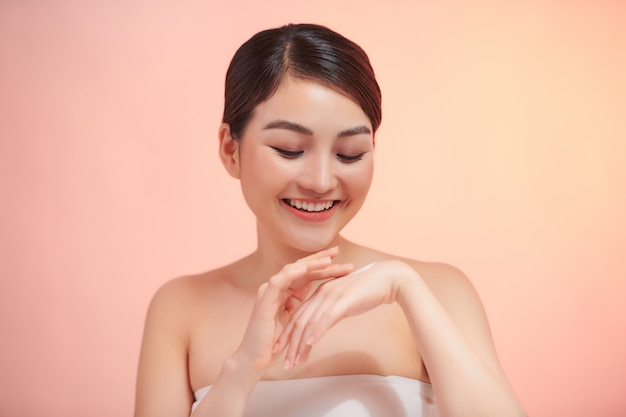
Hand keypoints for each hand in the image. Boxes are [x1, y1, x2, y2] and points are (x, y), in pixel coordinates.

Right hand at [234, 247, 354, 372]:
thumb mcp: (295, 318)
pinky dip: (293, 273)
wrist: (256, 358)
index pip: (306, 272)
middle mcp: (276, 286)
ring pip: (291, 270)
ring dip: (310, 264)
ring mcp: (269, 291)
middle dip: (320, 259)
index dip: (322, 264)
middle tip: (338, 250)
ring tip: (328, 259)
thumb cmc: (276, 341)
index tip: (341, 258)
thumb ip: (303, 303)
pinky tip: (306, 268)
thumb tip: (322, 293)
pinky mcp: (264, 300)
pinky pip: (279, 281)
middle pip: (301, 267)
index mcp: (285, 290)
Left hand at [275, 260, 410, 368]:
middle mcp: (322, 294)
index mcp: (321, 293)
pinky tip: (309, 344)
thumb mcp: (345, 303)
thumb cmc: (369, 291)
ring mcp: (331, 296)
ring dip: (300, 344)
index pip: (299, 315)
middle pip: (299, 320)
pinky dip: (315, 331)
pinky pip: (325, 318)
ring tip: (295, 361)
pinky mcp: (342, 301)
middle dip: (290, 343)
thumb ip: (332, 312)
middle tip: (285, 362)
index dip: (289, 333)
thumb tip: (324, 326)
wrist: (388, 279)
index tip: (282, 350)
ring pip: (309, 322)